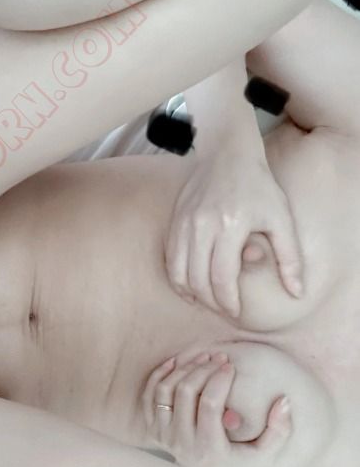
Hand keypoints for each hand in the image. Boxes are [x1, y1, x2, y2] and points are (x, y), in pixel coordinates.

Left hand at [143, 353, 291, 466]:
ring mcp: (164, 435)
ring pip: (166, 390)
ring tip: (202, 358)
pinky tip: (177, 362)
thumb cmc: (237, 463)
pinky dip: (161, 374)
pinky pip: (151, 394)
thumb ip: (279, 430)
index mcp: (209, 448)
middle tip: (218, 358)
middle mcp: (182, 442)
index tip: (231, 367)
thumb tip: (284, 400)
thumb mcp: (263, 454)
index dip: (219, 381)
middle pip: (185, 392)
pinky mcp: (153, 429)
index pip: (209, 404)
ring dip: (183, 369)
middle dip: (203, 369)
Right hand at [165, 149, 303, 316]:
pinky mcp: (175, 220)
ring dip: (190, 293)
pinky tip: (189, 285)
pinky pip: (170, 258)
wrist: (227, 154)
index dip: (228, 302)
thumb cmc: (258, 186)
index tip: (236, 312)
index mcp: (231, 225)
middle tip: (223, 309)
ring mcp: (184, 222)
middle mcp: (202, 225)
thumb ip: (290, 258)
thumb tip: (297, 292)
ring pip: (178, 272)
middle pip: (198, 279)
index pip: (222, 278)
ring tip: (205, 301)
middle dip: (210, 302)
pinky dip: (177, 277)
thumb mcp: (281, 219)